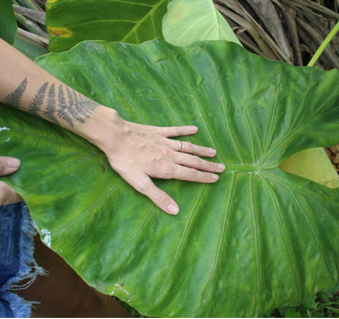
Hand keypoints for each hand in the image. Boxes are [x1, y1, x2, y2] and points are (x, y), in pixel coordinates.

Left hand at [87, 109, 224, 214]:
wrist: (115, 136)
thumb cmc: (125, 162)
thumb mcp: (139, 184)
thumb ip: (158, 197)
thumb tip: (175, 211)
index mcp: (166, 169)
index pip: (190, 175)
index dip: (204, 177)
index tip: (216, 178)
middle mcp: (170, 155)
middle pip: (193, 161)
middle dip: (208, 165)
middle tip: (222, 168)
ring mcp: (165, 142)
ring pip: (188, 147)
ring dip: (201, 150)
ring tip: (213, 152)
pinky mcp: (158, 131)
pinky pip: (175, 130)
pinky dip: (185, 129)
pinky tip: (195, 128)